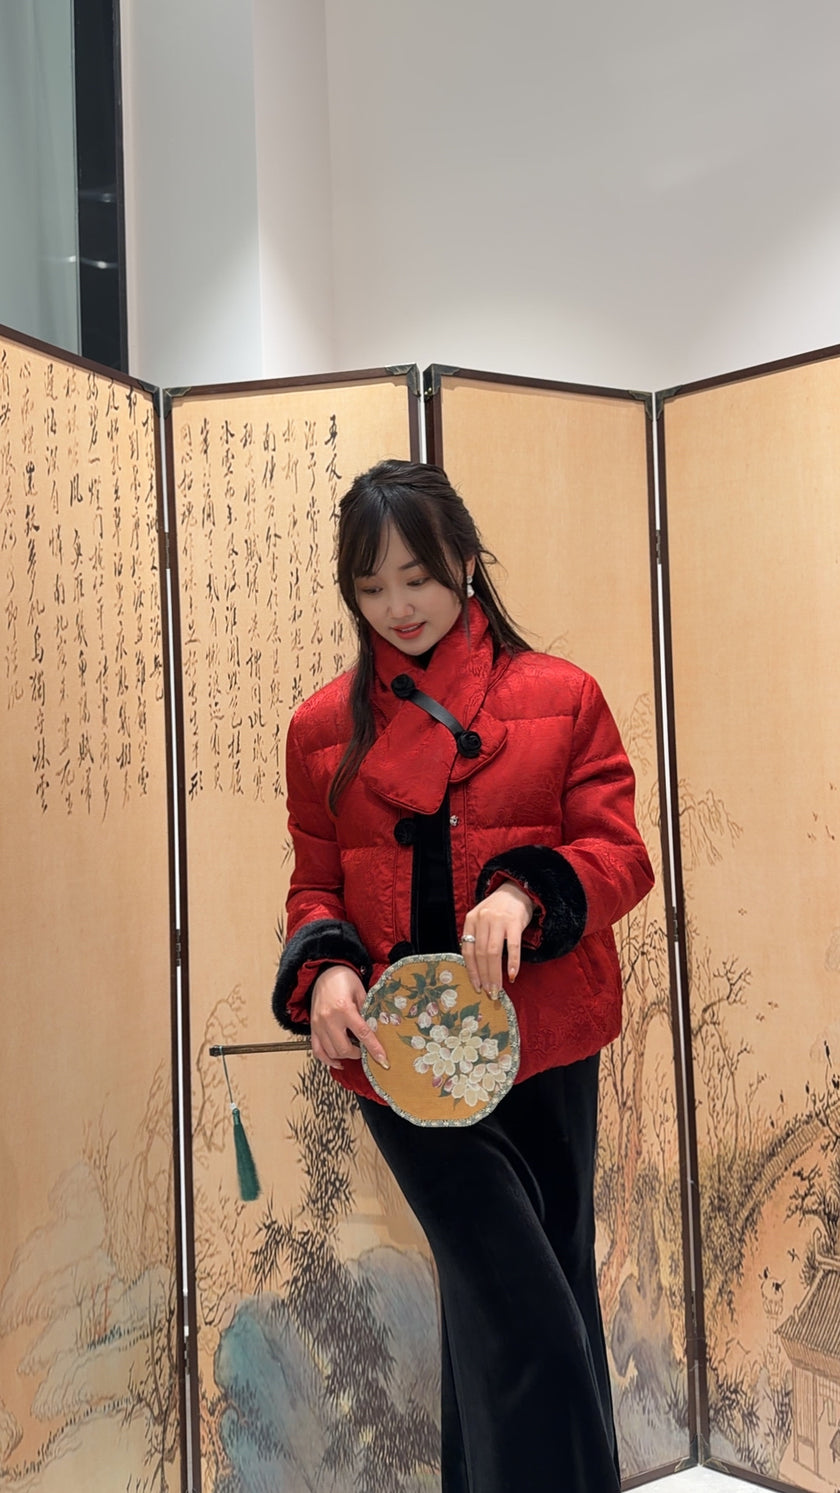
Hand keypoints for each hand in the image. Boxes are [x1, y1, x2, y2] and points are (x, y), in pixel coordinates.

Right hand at [310, 965, 388, 1070]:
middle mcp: (329, 1019)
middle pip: (344, 1048)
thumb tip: (377, 1029)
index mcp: (344, 1008)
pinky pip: (318, 1050)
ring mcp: (318, 1025)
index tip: (383, 1060)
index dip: (373, 1048)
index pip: (362, 1033)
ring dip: (344, 1056)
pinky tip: (338, 1061)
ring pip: (331, 1052)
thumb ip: (367, 1010)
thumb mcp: (361, 991)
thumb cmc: (344, 979)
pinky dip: (327, 1059)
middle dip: (357, 1054)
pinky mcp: (313, 1028)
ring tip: (354, 1051)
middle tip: (365, 1051)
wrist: (324, 972)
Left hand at [459, 881, 533, 997]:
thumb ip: (477, 937)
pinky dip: (512, 962)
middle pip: (480, 954)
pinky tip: (512, 975)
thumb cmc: (498, 909)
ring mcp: (498, 920)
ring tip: (498, 988)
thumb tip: (477, 968)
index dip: (472, 971)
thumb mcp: (482, 919)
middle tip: (490, 993)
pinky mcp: (514, 922)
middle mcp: (482, 920)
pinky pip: (513, 946)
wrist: (516, 889)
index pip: (468, 950)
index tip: (477, 987)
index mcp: (471, 920)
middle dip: (484, 976)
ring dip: (495, 974)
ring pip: (493, 952)